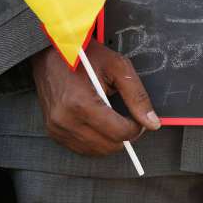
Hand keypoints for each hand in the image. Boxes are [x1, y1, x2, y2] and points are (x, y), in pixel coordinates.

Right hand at [31, 40, 159, 155]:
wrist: (51, 51)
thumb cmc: (84, 54)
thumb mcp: (117, 67)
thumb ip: (137, 96)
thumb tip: (152, 123)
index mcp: (81, 103)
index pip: (119, 133)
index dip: (136, 128)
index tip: (139, 119)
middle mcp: (65, 120)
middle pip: (109, 146)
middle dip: (125, 136)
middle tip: (129, 119)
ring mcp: (57, 128)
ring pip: (96, 151)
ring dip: (111, 140)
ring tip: (113, 119)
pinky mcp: (53, 131)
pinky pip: (82, 148)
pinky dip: (96, 141)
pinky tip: (99, 124)